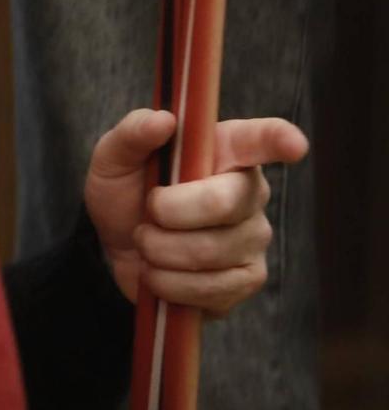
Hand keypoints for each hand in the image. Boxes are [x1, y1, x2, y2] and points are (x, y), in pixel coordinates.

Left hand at [83, 108, 308, 316]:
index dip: (278, 140)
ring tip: (148, 242)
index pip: (260, 139)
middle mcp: (249, 191)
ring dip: (159, 251)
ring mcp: (254, 237)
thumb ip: (133, 134)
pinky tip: (160, 272)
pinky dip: (170, 283)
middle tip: (147, 213)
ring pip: (210, 252)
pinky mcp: (248, 279)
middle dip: (166, 213)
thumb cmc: (127, 192)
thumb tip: (164, 121)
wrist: (121, 246)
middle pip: (221, 203)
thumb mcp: (114, 157)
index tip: (294, 145)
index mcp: (224, 150)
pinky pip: (212, 289)